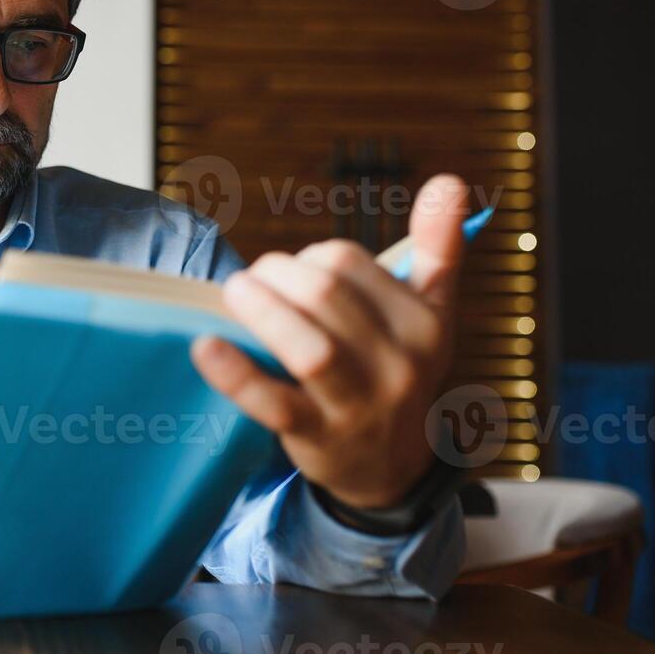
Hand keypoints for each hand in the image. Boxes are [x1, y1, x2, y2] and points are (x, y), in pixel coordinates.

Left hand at [190, 175, 470, 510]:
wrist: (392, 471)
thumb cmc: (398, 371)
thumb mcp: (431, 312)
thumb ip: (438, 247)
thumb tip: (449, 182)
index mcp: (423, 323)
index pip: (348, 262)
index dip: (308, 258)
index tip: (297, 275)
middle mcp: (399, 365)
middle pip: (324, 294)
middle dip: (277, 276)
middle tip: (252, 282)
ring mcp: (359, 406)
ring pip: (310, 348)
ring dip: (261, 311)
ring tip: (233, 293)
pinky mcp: (317, 437)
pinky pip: (273, 402)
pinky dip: (236, 373)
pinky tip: (205, 346)